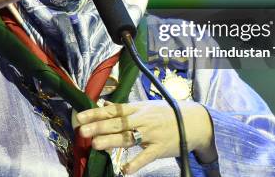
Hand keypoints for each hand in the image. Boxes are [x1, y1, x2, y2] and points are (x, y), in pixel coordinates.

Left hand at [77, 100, 215, 174]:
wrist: (193, 121)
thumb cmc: (166, 113)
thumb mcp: (145, 106)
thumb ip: (124, 108)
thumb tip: (104, 104)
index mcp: (137, 108)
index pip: (113, 110)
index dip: (96, 113)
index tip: (80, 116)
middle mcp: (142, 119)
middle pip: (118, 123)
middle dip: (99, 126)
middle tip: (82, 130)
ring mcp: (151, 134)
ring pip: (129, 137)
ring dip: (112, 141)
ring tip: (96, 145)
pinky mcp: (160, 148)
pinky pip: (146, 157)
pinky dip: (136, 163)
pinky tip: (125, 170)